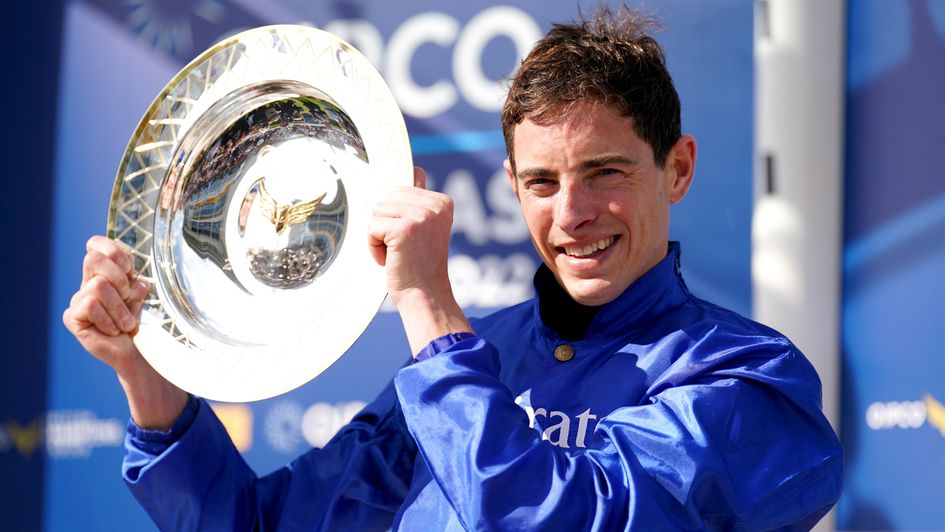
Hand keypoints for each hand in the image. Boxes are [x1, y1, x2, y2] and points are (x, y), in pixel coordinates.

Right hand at [63, 236, 147, 372]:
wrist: (137, 351)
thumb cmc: (140, 321)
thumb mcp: (141, 294)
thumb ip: (134, 278)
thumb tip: (135, 279)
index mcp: (104, 272)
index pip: (96, 244)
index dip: (115, 252)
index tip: (130, 271)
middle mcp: (87, 282)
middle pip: (92, 259)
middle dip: (118, 277)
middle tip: (128, 296)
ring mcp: (77, 300)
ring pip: (98, 285)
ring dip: (119, 308)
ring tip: (125, 323)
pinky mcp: (72, 317)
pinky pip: (91, 305)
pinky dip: (109, 319)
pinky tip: (113, 331)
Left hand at [368, 168, 471, 353]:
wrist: (424, 295)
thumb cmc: (419, 264)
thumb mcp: (424, 226)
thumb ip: (420, 199)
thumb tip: (415, 170)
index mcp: (443, 201)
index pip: (401, 189)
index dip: (397, 215)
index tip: (412, 238)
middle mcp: (435, 205)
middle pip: (386, 199)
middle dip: (385, 224)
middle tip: (403, 248)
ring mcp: (421, 216)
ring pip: (376, 212)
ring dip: (379, 236)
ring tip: (398, 253)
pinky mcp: (404, 229)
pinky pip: (372, 227)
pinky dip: (374, 247)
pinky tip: (391, 259)